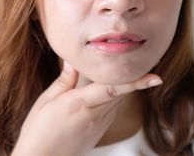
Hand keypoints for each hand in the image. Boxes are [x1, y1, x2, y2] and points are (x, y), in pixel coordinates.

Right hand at [11, 61, 161, 155]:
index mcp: (78, 104)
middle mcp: (93, 115)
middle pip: (121, 93)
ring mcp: (98, 126)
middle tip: (142, 62)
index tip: (156, 77)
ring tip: (123, 71)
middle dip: (133, 78)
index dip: (135, 82)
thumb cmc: (38, 130)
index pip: (112, 89)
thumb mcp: (45, 101)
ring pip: (118, 102)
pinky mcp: (98, 132)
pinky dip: (113, 97)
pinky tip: (104, 89)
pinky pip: (111, 110)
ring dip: (123, 87)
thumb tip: (73, 62)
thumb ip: (64, 81)